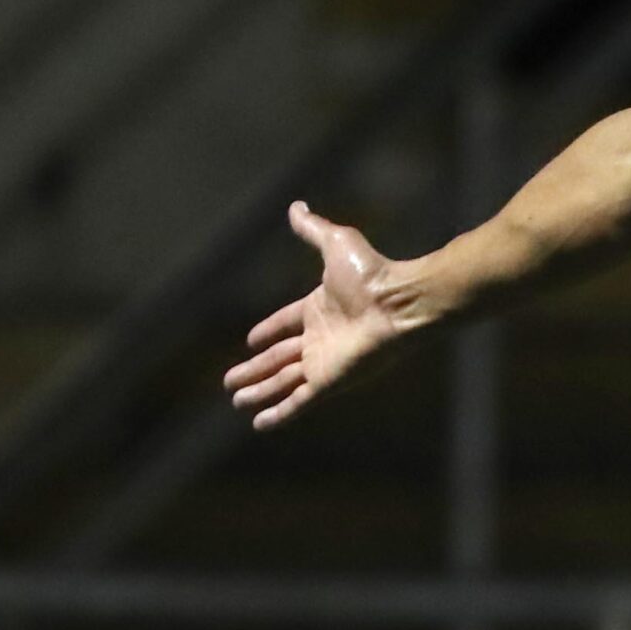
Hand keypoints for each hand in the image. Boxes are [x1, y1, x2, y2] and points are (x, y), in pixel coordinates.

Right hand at [223, 201, 410, 429]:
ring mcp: (324, 361)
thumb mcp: (335, 243)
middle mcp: (320, 337)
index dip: (268, 332)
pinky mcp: (330, 381)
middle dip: (255, 369)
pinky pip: (299, 402)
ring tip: (236, 399)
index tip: (249, 341)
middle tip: (230, 381)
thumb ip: (313, 229)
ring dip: (259, 392)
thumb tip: (296, 206)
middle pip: (279, 358)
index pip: (286, 323)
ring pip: (283, 382)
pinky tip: (259, 423)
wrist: (400, 301)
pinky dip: (279, 413)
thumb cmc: (373, 273)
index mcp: (320, 308)